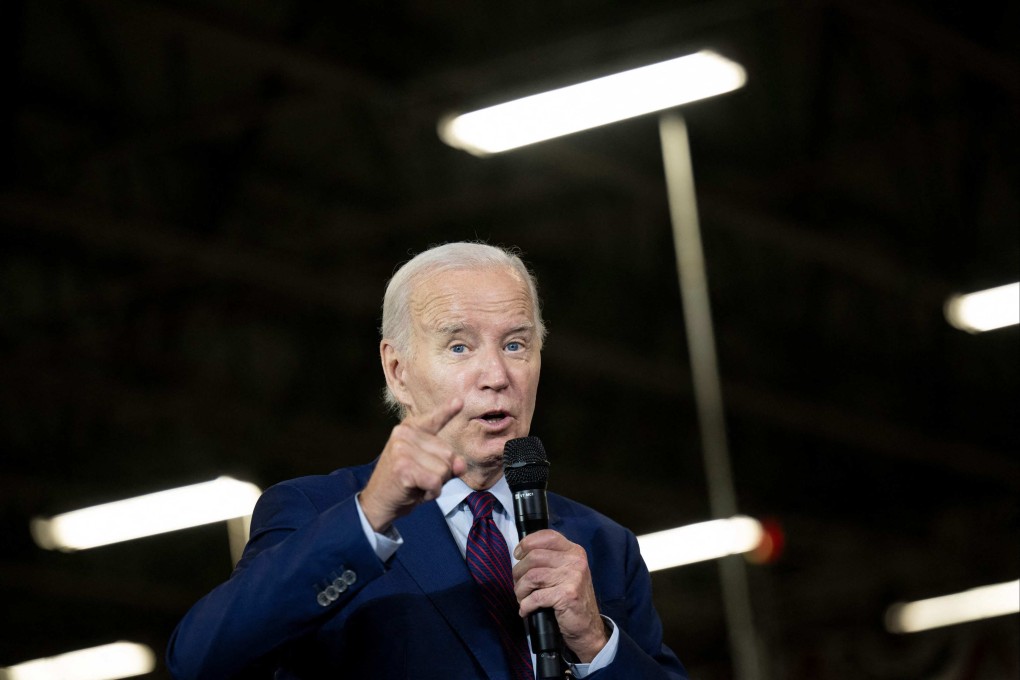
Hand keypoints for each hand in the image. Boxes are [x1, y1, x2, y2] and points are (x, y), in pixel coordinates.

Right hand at [360, 398, 464, 531]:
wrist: (377, 502)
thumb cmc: (404, 483)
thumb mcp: (427, 466)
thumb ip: (446, 461)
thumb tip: (460, 465)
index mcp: (408, 429)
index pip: (434, 420)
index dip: (447, 411)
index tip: (459, 402)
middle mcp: (403, 434)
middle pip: (449, 453)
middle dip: (443, 472)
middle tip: (421, 478)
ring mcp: (402, 450)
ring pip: (444, 469)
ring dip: (437, 484)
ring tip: (418, 484)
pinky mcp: (403, 468)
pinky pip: (436, 482)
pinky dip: (432, 492)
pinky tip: (417, 492)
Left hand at [512, 530, 608, 662]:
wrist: (588, 627)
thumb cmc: (571, 598)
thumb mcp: (566, 572)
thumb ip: (550, 559)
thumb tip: (521, 554)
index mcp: (574, 551)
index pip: (547, 536)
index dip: (527, 543)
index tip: (518, 556)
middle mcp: (575, 561)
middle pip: (534, 556)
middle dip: (518, 572)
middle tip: (519, 585)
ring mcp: (572, 577)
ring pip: (531, 576)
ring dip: (520, 590)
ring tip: (521, 598)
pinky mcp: (566, 595)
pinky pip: (535, 597)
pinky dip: (525, 605)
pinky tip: (526, 610)